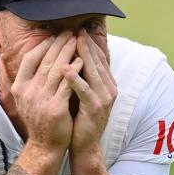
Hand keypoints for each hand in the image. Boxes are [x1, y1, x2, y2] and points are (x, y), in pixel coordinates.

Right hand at [3, 31, 83, 155]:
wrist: (45, 145)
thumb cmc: (37, 118)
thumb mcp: (21, 99)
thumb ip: (17, 78)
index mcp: (19, 87)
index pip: (30, 59)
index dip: (43, 45)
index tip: (54, 35)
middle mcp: (28, 92)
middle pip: (45, 61)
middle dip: (59, 43)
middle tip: (69, 31)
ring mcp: (41, 100)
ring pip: (57, 69)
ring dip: (68, 52)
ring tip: (77, 40)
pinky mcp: (56, 107)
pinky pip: (67, 84)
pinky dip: (75, 70)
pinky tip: (82, 60)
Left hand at [63, 30, 116, 152]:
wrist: (85, 145)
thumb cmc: (80, 119)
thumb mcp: (82, 94)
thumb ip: (82, 77)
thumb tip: (72, 57)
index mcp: (107, 84)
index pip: (98, 59)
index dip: (89, 44)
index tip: (77, 30)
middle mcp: (109, 89)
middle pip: (97, 61)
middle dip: (86, 44)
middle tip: (76, 29)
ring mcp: (104, 98)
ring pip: (92, 71)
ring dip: (83, 55)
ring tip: (72, 41)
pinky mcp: (94, 108)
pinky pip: (84, 90)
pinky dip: (75, 78)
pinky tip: (64, 68)